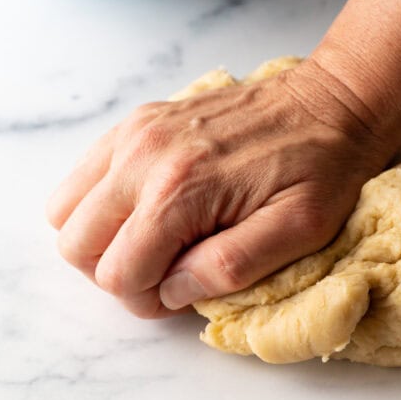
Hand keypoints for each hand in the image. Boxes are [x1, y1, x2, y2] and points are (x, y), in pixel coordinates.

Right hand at [46, 59, 390, 318]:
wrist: (332, 100)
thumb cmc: (323, 167)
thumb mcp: (297, 230)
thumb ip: (229, 268)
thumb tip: (171, 288)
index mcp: (181, 189)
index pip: (117, 273)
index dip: (145, 299)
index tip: (181, 291)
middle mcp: (145, 154)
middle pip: (77, 242)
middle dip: (115, 271)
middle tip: (166, 268)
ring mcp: (139, 130)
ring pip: (69, 207)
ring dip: (102, 236)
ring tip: (156, 238)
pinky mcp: (144, 117)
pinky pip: (87, 171)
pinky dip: (104, 199)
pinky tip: (150, 203)